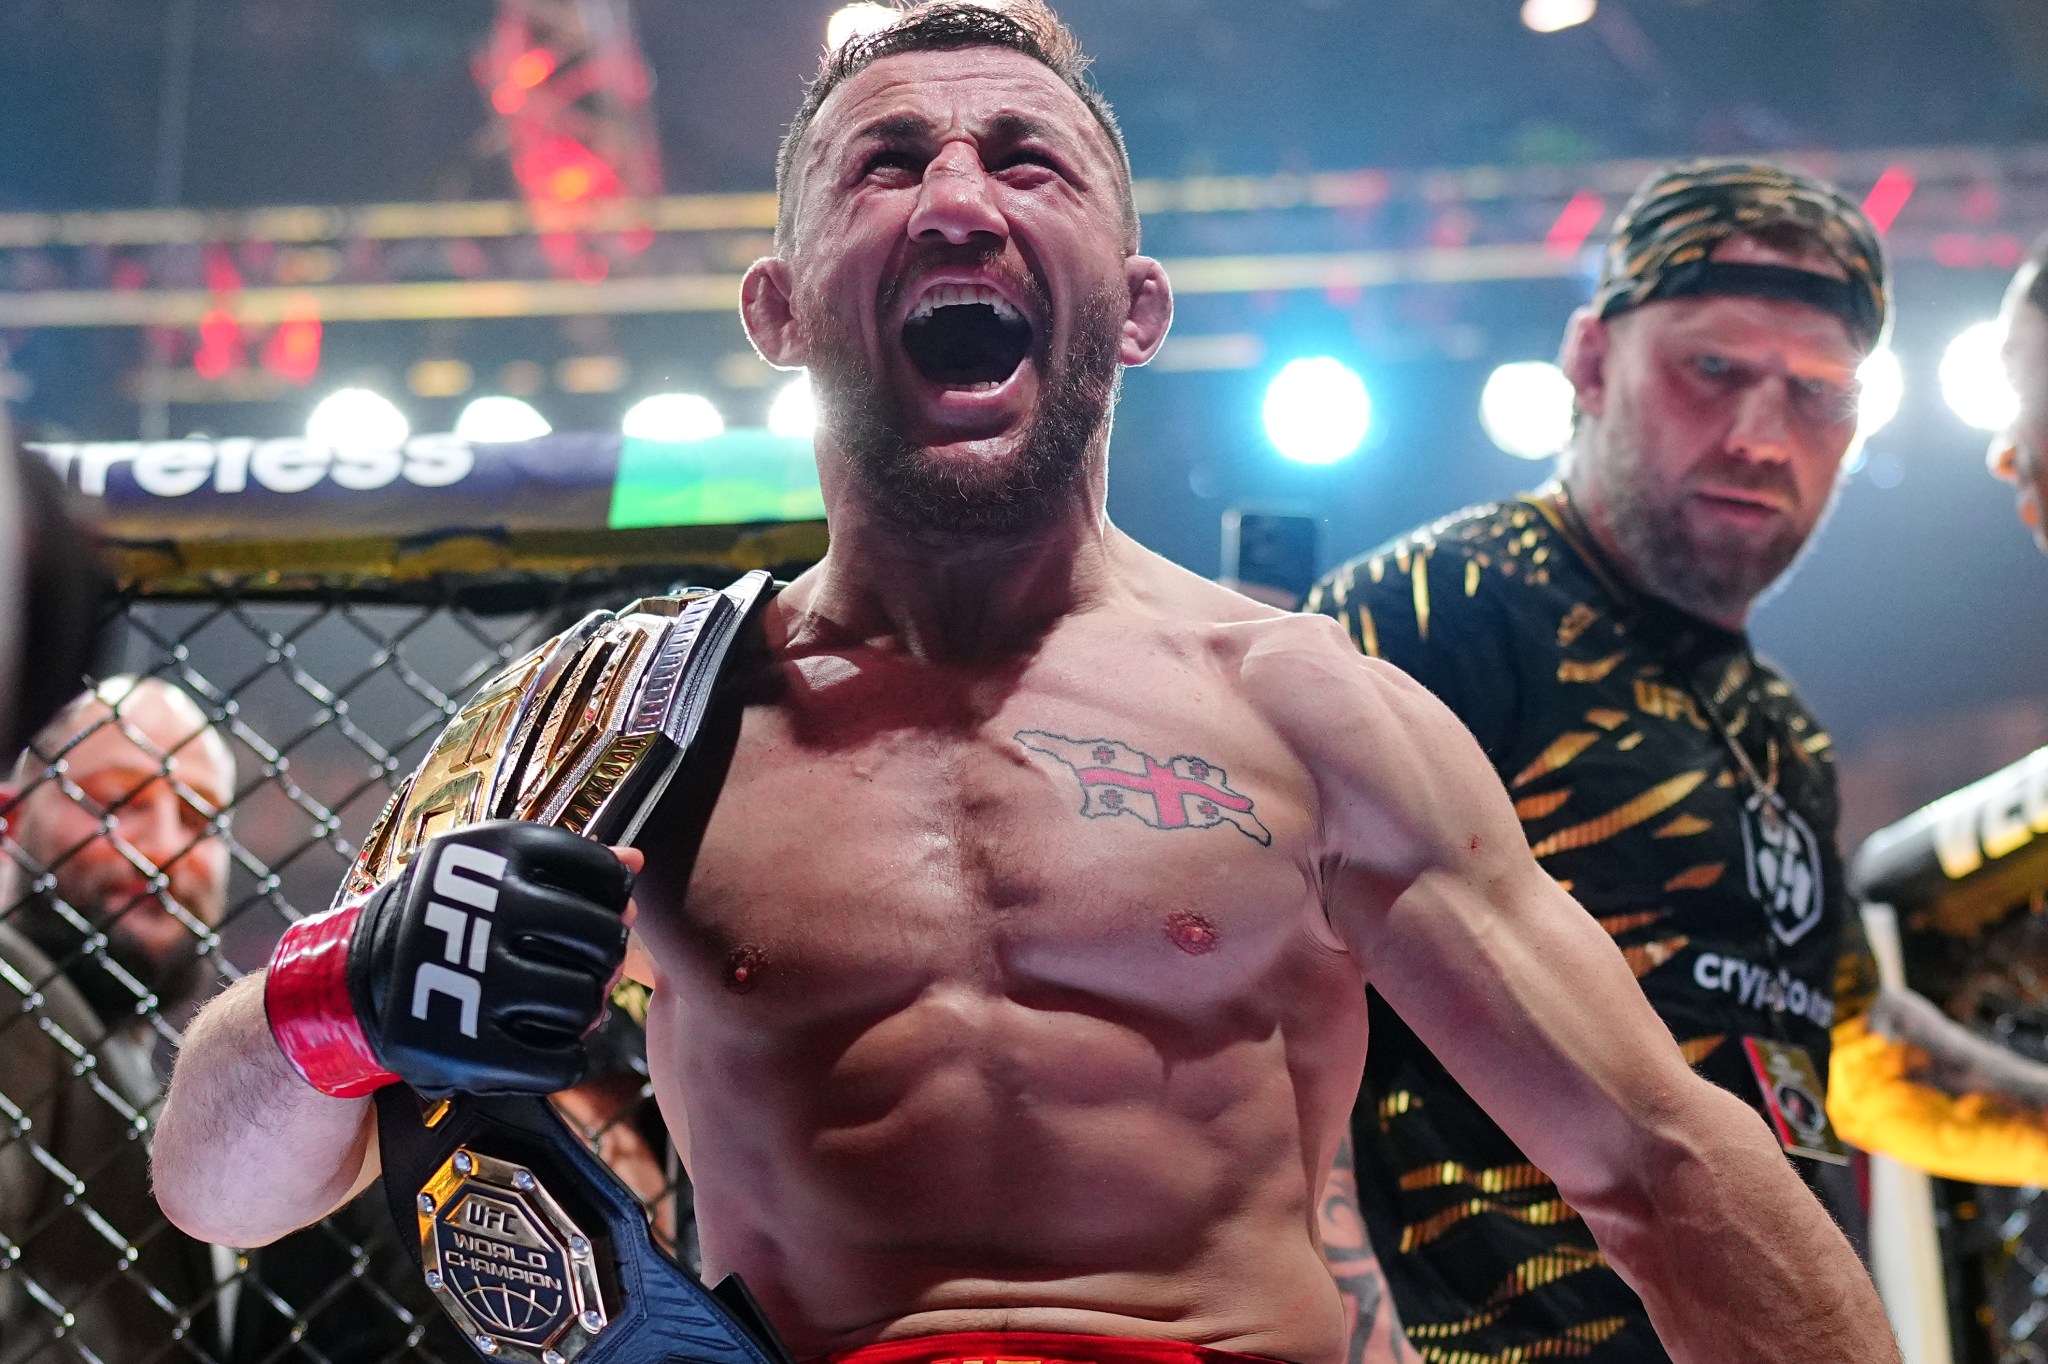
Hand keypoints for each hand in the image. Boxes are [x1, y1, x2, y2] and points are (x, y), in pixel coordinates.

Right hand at [266, 821, 633, 1097]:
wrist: (352, 983)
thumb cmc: (444, 917)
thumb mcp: (492, 870)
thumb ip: (568, 865)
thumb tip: (636, 863)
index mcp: (496, 852)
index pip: (602, 874)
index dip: (612, 902)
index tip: (593, 914)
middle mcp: (486, 909)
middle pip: (601, 940)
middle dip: (603, 959)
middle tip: (583, 966)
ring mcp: (474, 980)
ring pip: (585, 1001)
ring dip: (585, 1009)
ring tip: (560, 1004)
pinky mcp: (466, 1049)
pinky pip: (562, 1062)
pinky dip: (568, 1059)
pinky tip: (548, 1046)